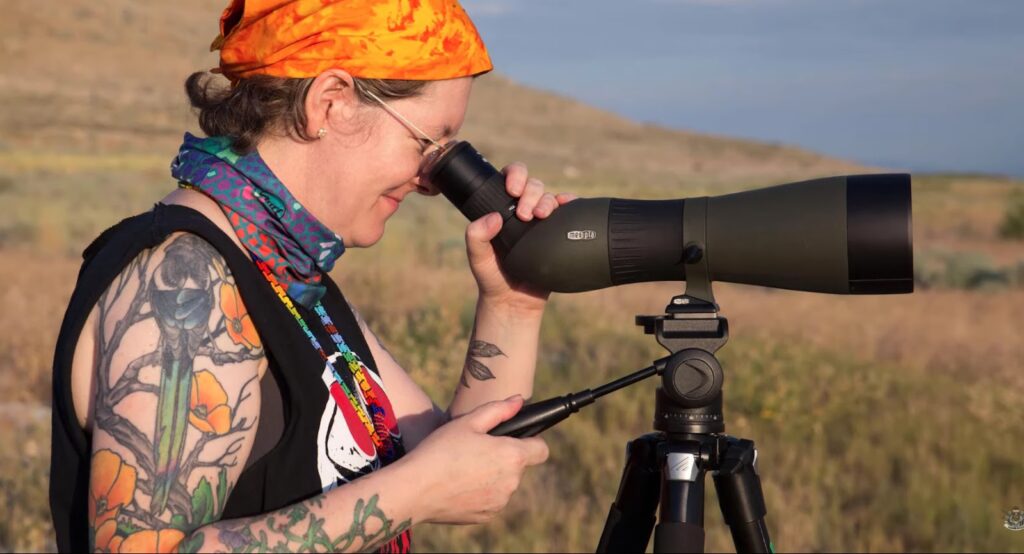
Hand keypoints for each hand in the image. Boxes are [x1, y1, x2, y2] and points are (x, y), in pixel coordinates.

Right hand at [401, 396, 548, 524]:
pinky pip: (492, 500)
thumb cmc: (440, 450)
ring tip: (464, 467)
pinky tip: (459, 484)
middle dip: (504, 457)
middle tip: (476, 449)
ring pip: (505, 484)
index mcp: (512, 456)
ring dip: (493, 476)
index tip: (516, 438)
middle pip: (519, 466)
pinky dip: (481, 493)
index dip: (532, 441)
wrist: (414, 490)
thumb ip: (499, 410)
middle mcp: (511, 482)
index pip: (541, 450)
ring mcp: (499, 502)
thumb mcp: (467, 422)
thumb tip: (519, 401)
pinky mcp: (486, 516)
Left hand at [465, 163, 576, 312]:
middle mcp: (522, 211)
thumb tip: (494, 217)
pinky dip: (570, 203)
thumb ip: (476, 236)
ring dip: (548, 200)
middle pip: (533, 186)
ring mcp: (541, 222)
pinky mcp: (557, 233)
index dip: (514, 175)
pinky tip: (568, 203)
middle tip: (525, 214)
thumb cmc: (492, 278)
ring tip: (541, 216)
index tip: (512, 189)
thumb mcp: (477, 257)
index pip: (509, 179)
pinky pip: (568, 212)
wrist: (514, 302)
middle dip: (531, 193)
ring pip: (550, 197)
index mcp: (501, 209)